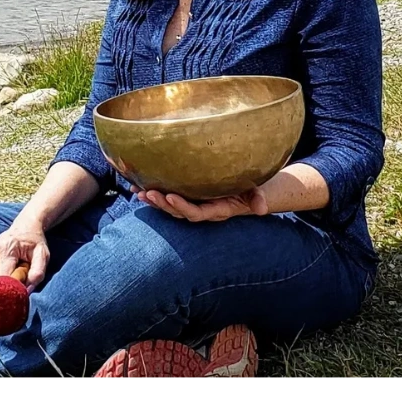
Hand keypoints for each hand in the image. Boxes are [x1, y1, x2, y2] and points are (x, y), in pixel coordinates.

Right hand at [0, 223, 49, 291]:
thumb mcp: (43, 255)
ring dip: (2, 280)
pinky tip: (4, 266)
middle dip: (9, 282)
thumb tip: (27, 290)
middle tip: (19, 272)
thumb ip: (38, 272)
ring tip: (12, 267)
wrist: (25, 228)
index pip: (5, 278)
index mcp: (6, 248)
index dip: (15, 286)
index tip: (23, 286)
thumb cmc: (34, 243)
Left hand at [131, 185, 268, 222]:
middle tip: (148, 193)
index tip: (169, 196)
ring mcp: (194, 205)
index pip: (196, 213)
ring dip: (155, 202)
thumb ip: (258, 199)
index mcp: (216, 210)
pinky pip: (169, 200)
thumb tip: (263, 208)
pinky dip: (154, 196)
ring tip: (139, 192)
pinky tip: (138, 188)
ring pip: (171, 208)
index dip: (182, 207)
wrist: (247, 194)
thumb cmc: (251, 190)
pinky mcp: (188, 198)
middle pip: (179, 212)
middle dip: (162, 204)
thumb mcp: (256, 192)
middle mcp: (202, 210)